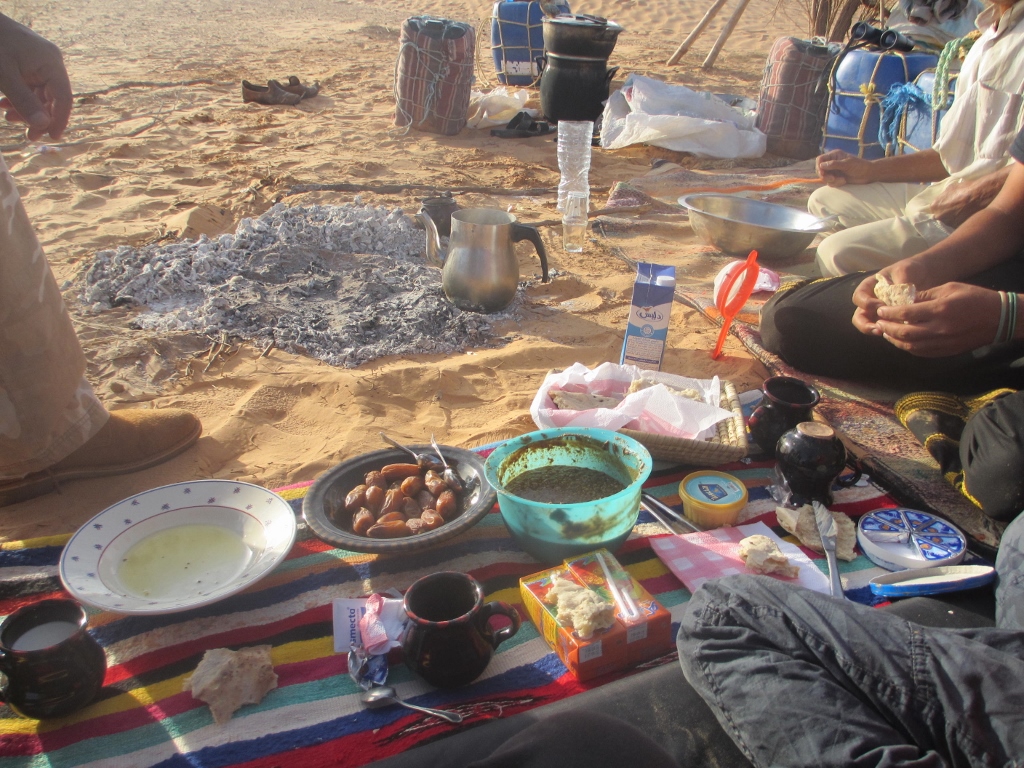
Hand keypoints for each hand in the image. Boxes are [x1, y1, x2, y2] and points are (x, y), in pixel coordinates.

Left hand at [0, 14, 70, 140]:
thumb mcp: (6, 77)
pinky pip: (30, 86)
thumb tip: (43, 126)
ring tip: (8, 117)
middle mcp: (51, 63)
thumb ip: (25, 102)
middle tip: (28, 136)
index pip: (64, 98)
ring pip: (40, 94)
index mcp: (52, 63)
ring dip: (26, 109)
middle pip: (52, 98)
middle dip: (38, 117)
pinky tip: (5, 104)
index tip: (52, 138)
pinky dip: (19, 98)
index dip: (59, 120)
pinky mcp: (28, 63)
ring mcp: (40, 62)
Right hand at [816, 149, 875, 186]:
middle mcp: (832, 163)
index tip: (822, 172)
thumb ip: (834, 164)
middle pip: (820, 170)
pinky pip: (830, 183)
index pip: (820, 159)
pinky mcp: (836, 178)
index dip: (819, 166)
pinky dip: (836, 184)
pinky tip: (844, 181)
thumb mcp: (846, 164)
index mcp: (834, 155)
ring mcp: (833, 171)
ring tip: (842, 180)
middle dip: (825, 176)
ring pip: (825, 177)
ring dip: (832, 181)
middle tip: (832, 178)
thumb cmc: (859, 166)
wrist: (868, 174)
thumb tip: (821, 165)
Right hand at [850, 262, 934, 335]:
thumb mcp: (905, 270)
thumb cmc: (911, 269)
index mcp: (869, 287)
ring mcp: (878, 312)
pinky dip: (889, 332)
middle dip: (865, 324)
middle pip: (858, 316)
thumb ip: (900, 283)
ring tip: (885, 333)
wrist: (925, 274)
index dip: (866, 303)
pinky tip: (899, 333)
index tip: (881, 305)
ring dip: (874, 330)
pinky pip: (884, 329)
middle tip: (878, 328)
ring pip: (868, 325)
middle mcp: (870, 301)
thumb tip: (902, 301)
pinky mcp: (889, 320)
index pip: (859, 297)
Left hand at [873, 283, 1002, 356]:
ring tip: (885, 333)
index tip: (880, 310)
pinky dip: (908, 348)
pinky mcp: (947, 351)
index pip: (905, 313)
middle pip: (904, 332)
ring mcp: (943, 342)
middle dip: (887, 328)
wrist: (998, 317)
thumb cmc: (973, 298)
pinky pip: (921, 352)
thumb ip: (924, 295)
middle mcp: (939, 329)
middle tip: (878, 323)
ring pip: (910, 346)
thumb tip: (903, 300)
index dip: (889, 313)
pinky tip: (901, 342)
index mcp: (940, 309)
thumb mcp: (949, 288)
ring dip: (894, 340)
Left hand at [929, 171, 1007, 228]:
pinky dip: (961, 221)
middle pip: (941, 216)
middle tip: (956, 209)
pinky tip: (967, 216)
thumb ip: (944, 195)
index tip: (949, 204)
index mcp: (935, 206)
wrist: (981, 196)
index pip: (935, 208)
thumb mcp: (951, 188)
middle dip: (947, 213)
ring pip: (949, 221)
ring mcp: (949, 223)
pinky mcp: (958, 227)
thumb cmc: (966, 189)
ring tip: (963, 212)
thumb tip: (943, 198)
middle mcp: (939, 217)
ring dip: (954, 218)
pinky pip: (957, 225)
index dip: (943, 206)